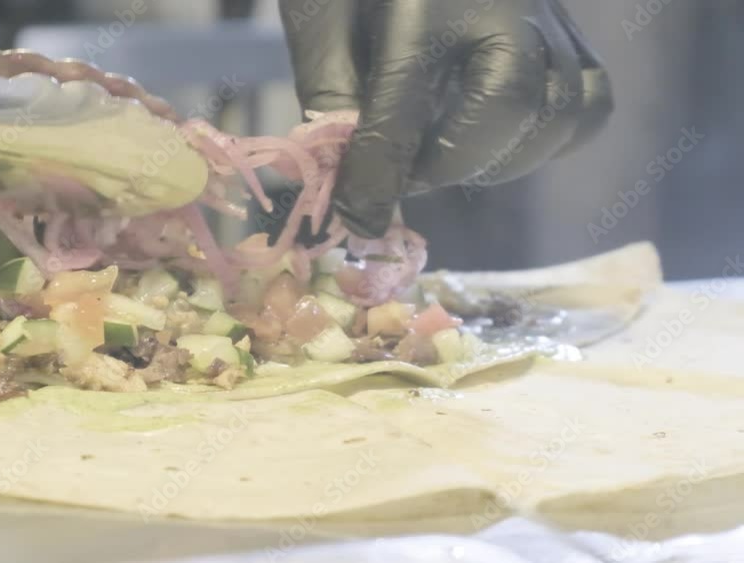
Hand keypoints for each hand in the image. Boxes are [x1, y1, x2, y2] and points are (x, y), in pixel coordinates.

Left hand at [279, 0, 612, 237]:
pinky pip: (587, 102)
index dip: (380, 169)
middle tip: (404, 175)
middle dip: (451, 161)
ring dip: (497, 160)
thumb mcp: (323, 15)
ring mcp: (551, 13)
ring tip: (442, 157)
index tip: (357, 216)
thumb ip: (331, 90)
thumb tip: (346, 181)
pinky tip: (494, 142)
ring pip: (561, 111)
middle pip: (510, 103)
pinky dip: (547, 140)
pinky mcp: (572, 30)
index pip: (406, 96)